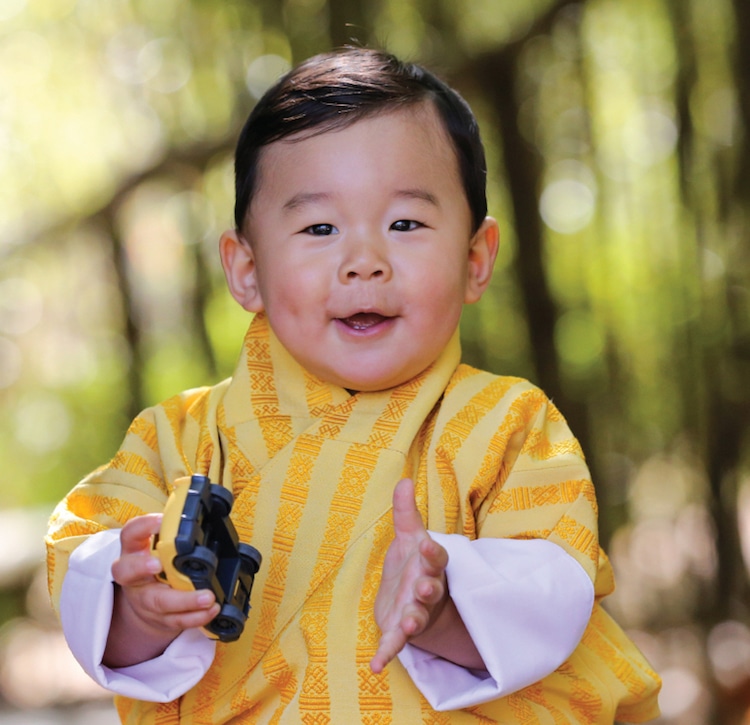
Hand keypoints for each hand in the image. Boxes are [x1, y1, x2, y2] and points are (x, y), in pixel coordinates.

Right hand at [103, 514, 219, 667]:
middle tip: (158, 564)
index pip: (131, 534)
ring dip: (184, 601)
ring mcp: (145, 599)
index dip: (142, 527)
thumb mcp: (159, 544)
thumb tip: (208, 504)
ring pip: (158, 602)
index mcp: (134, 549)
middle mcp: (134, 575)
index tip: (159, 521)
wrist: (146, 602)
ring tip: (208, 597)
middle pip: (129, 572)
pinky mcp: (159, 617)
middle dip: (142, 568)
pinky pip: (176, 621)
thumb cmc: (159, 562)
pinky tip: (212, 610)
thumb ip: (176, 529)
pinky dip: (196, 618)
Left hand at [370, 478, 448, 673]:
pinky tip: (375, 666)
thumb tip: (403, 480)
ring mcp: (415, 612)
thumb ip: (405, 511)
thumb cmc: (414, 563)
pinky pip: (395, 644)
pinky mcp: (400, 630)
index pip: (436, 558)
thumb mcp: (408, 536)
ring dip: (413, 622)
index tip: (429, 545)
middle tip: (426, 588)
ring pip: (417, 618)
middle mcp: (427, 590)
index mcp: (430, 565)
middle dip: (429, 589)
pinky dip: (386, 654)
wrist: (416, 598)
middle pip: (431, 589)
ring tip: (408, 626)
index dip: (433, 553)